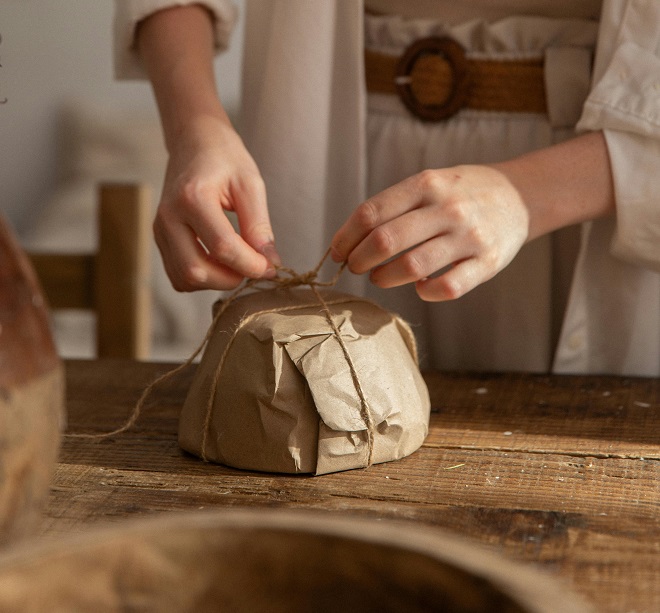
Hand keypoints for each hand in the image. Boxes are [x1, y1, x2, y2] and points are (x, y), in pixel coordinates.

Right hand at [154, 117, 279, 290]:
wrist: (193, 142)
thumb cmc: (224, 158)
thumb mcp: (250, 185)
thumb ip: (259, 226)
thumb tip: (270, 264)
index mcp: (193, 197)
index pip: (223, 247)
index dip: (251, 265)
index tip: (271, 268)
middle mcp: (169, 216)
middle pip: (196, 271)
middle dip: (231, 279)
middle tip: (254, 267)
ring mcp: (159, 229)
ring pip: (184, 279)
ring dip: (216, 282)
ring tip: (238, 263)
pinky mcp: (159, 238)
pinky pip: (178, 275)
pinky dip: (203, 278)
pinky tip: (220, 262)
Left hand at [330, 165, 529, 300]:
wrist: (519, 196)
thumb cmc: (460, 193)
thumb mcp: (429, 183)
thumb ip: (393, 206)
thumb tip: (348, 241)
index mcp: (427, 184)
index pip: (371, 213)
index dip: (346, 237)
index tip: (337, 251)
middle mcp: (448, 208)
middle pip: (386, 240)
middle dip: (359, 260)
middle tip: (354, 267)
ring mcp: (469, 236)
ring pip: (412, 267)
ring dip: (385, 278)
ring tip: (379, 277)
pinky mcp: (488, 263)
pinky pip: (447, 288)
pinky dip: (424, 291)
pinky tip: (419, 286)